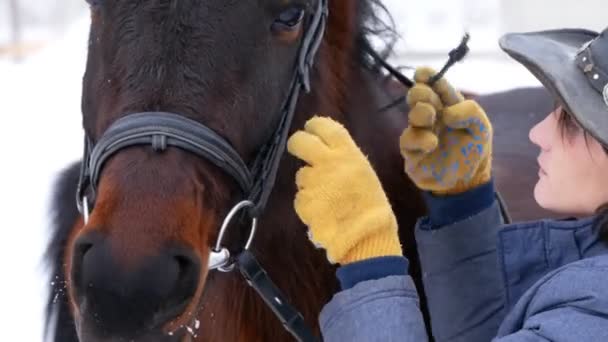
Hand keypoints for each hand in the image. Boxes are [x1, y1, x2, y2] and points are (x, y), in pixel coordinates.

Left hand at [287, 116, 401, 264]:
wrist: (367, 236)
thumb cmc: (372, 206)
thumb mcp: (364, 174)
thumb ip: (345, 162)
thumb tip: (327, 155)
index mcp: (348, 153)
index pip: (325, 128)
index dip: (315, 126)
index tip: (311, 128)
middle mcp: (328, 162)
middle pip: (300, 141)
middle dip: (297, 143)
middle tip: (299, 149)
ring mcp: (314, 182)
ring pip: (301, 176)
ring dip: (309, 184)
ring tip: (325, 199)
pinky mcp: (304, 202)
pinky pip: (301, 198)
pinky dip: (308, 205)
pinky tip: (322, 213)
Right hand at [400, 67, 492, 194]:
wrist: (466, 181)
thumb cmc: (472, 149)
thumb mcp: (481, 128)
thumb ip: (470, 112)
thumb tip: (446, 113)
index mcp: (446, 104)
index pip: (434, 84)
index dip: (426, 76)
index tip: (422, 74)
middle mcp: (430, 115)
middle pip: (417, 95)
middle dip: (421, 93)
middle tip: (432, 102)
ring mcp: (419, 132)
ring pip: (412, 115)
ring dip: (420, 113)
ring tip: (431, 117)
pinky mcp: (412, 152)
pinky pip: (408, 141)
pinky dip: (419, 139)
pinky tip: (431, 142)